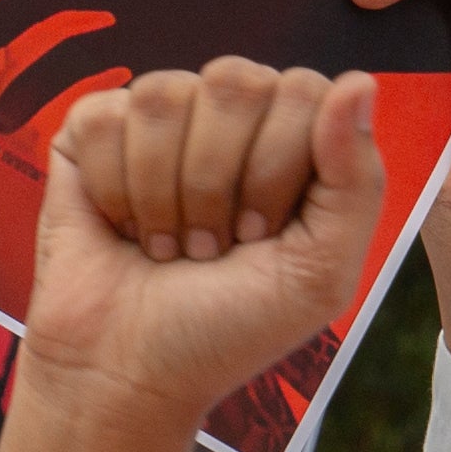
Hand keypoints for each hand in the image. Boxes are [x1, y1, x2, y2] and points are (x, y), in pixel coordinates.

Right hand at [23, 63, 378, 424]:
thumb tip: (358, 81)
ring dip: (163, 193)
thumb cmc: (229, 326)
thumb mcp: (320, 272)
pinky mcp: (91, 130)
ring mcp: (160, 118)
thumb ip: (356, 179)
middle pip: (235, 78)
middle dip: (219, 181)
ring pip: (164, 94)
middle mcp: (229, 114)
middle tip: (211, 244)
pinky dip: (113, 189)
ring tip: (166, 243)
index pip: (302, 89)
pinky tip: (121, 226)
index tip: (259, 237)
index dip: (277, 168)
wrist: (130, 372)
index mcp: (293, 137)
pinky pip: (105, 117)